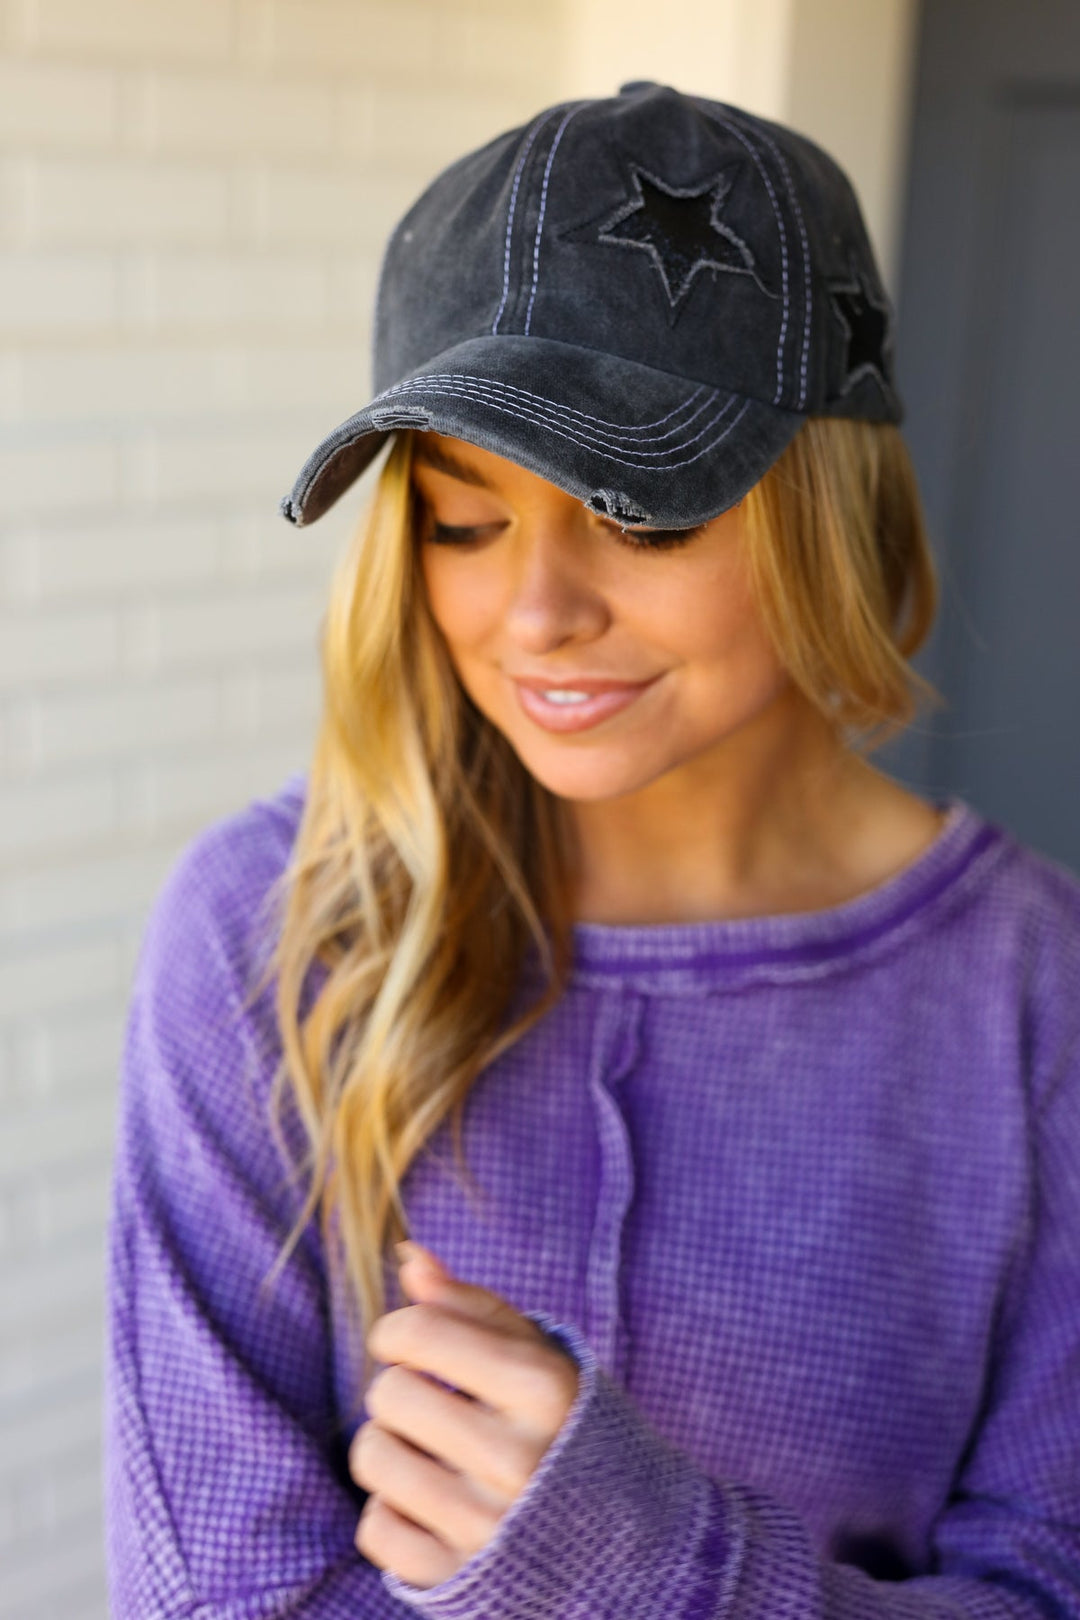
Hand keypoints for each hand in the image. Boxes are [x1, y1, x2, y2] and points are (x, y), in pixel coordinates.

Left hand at [348, 1243, 579, 1589]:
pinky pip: (374, 1527)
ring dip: (392, 1449)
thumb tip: (407, 1254)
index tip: (413, 1344)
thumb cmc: (563, 1428)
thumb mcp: (537, 1357)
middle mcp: (516, 1459)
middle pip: (387, 1392)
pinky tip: (436, 1506)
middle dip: (401, 1391)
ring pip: (372, 1456)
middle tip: (438, 1408)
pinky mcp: (455, 1580)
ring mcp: (485, 1527)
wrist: (624, 1547)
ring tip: (435, 1454)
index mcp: (542, 1390)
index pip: (418, 1331)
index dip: (398, 1331)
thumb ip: (470, 1304)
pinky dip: (394, 1513)